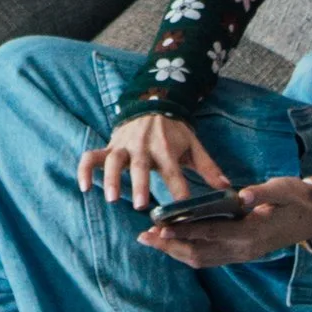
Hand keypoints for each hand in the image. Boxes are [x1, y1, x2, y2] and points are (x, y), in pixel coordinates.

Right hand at [76, 113, 235, 213]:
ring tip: (111, 199)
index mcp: (165, 148)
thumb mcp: (193, 145)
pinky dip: (85, 170)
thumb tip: (227, 187)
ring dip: (110, 179)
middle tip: (141, 205)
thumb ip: (208, 167)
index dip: (178, 188)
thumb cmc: (174, 132)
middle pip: (140, 167)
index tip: (183, 206)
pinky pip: (91, 157)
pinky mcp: (108, 146)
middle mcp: (142, 147)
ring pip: (112, 161)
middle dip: (139, 185)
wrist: (151, 104)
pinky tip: (84, 187)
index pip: (173, 171)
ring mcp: (123, 146)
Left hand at [141, 175, 311, 269]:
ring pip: (201, 260)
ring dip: (176, 251)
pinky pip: (209, 258)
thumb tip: (242, 195)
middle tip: (144, 236)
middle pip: (199, 253)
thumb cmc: (297, 199)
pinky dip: (188, 251)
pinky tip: (174, 242)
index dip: (184, 232)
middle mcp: (243, 250)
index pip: (210, 234)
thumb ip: (262, 192)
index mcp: (251, 233)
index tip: (161, 228)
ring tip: (153, 239)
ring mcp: (242, 255)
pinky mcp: (240, 254)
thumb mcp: (283, 189)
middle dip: (170, 246)